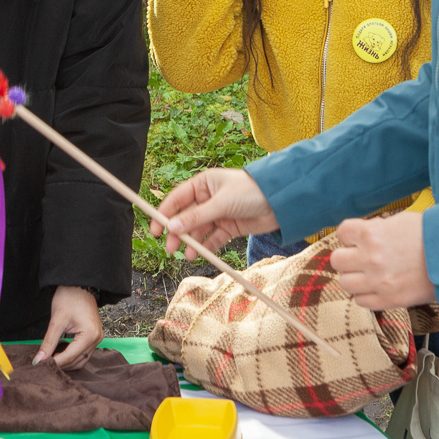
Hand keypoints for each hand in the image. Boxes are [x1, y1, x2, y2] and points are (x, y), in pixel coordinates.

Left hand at [36, 286, 102, 366]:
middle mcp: (97, 339)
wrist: (79, 285)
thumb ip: (49, 342)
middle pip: (77, 361)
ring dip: (66, 362)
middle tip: (43, 363)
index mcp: (89, 335)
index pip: (70, 356)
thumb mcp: (57, 320)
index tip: (40, 365)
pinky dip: (71, 356)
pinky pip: (83, 353)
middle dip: (61, 364)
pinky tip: (59, 352)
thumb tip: (39, 359)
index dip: (55, 363)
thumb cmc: (69, 297)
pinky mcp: (94, 337)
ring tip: (50, 359)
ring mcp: (97, 338)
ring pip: (81, 360)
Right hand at [155, 168, 278, 256]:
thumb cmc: (252, 191)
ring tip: (186, 255)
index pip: (177, 199)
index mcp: (203, 183)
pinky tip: (199, 254)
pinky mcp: (229, 226)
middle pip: (185, 217)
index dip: (164, 214)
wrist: (282, 202)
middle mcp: (208, 198)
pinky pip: (212, 237)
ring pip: (198, 229)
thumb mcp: (221, 203)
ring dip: (191, 242)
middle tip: (170, 248)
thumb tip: (173, 227)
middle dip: (177, 232)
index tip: (155, 230)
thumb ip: (197, 216)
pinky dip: (205, 246)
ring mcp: (218, 213)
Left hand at [331, 211, 434, 309]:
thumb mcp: (400, 221)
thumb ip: (377, 229)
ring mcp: (378, 282)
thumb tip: (362, 236)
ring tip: (370, 274)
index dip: (350, 235)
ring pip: (345, 283)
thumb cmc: (431, 236)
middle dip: (348, 257)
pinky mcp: (388, 301)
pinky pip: (360, 301)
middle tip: (361, 257)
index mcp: (372, 234)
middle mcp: (370, 258)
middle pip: (337, 260)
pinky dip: (366, 294)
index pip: (342, 233)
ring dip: (355, 277)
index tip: (358, 238)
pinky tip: (378, 287)